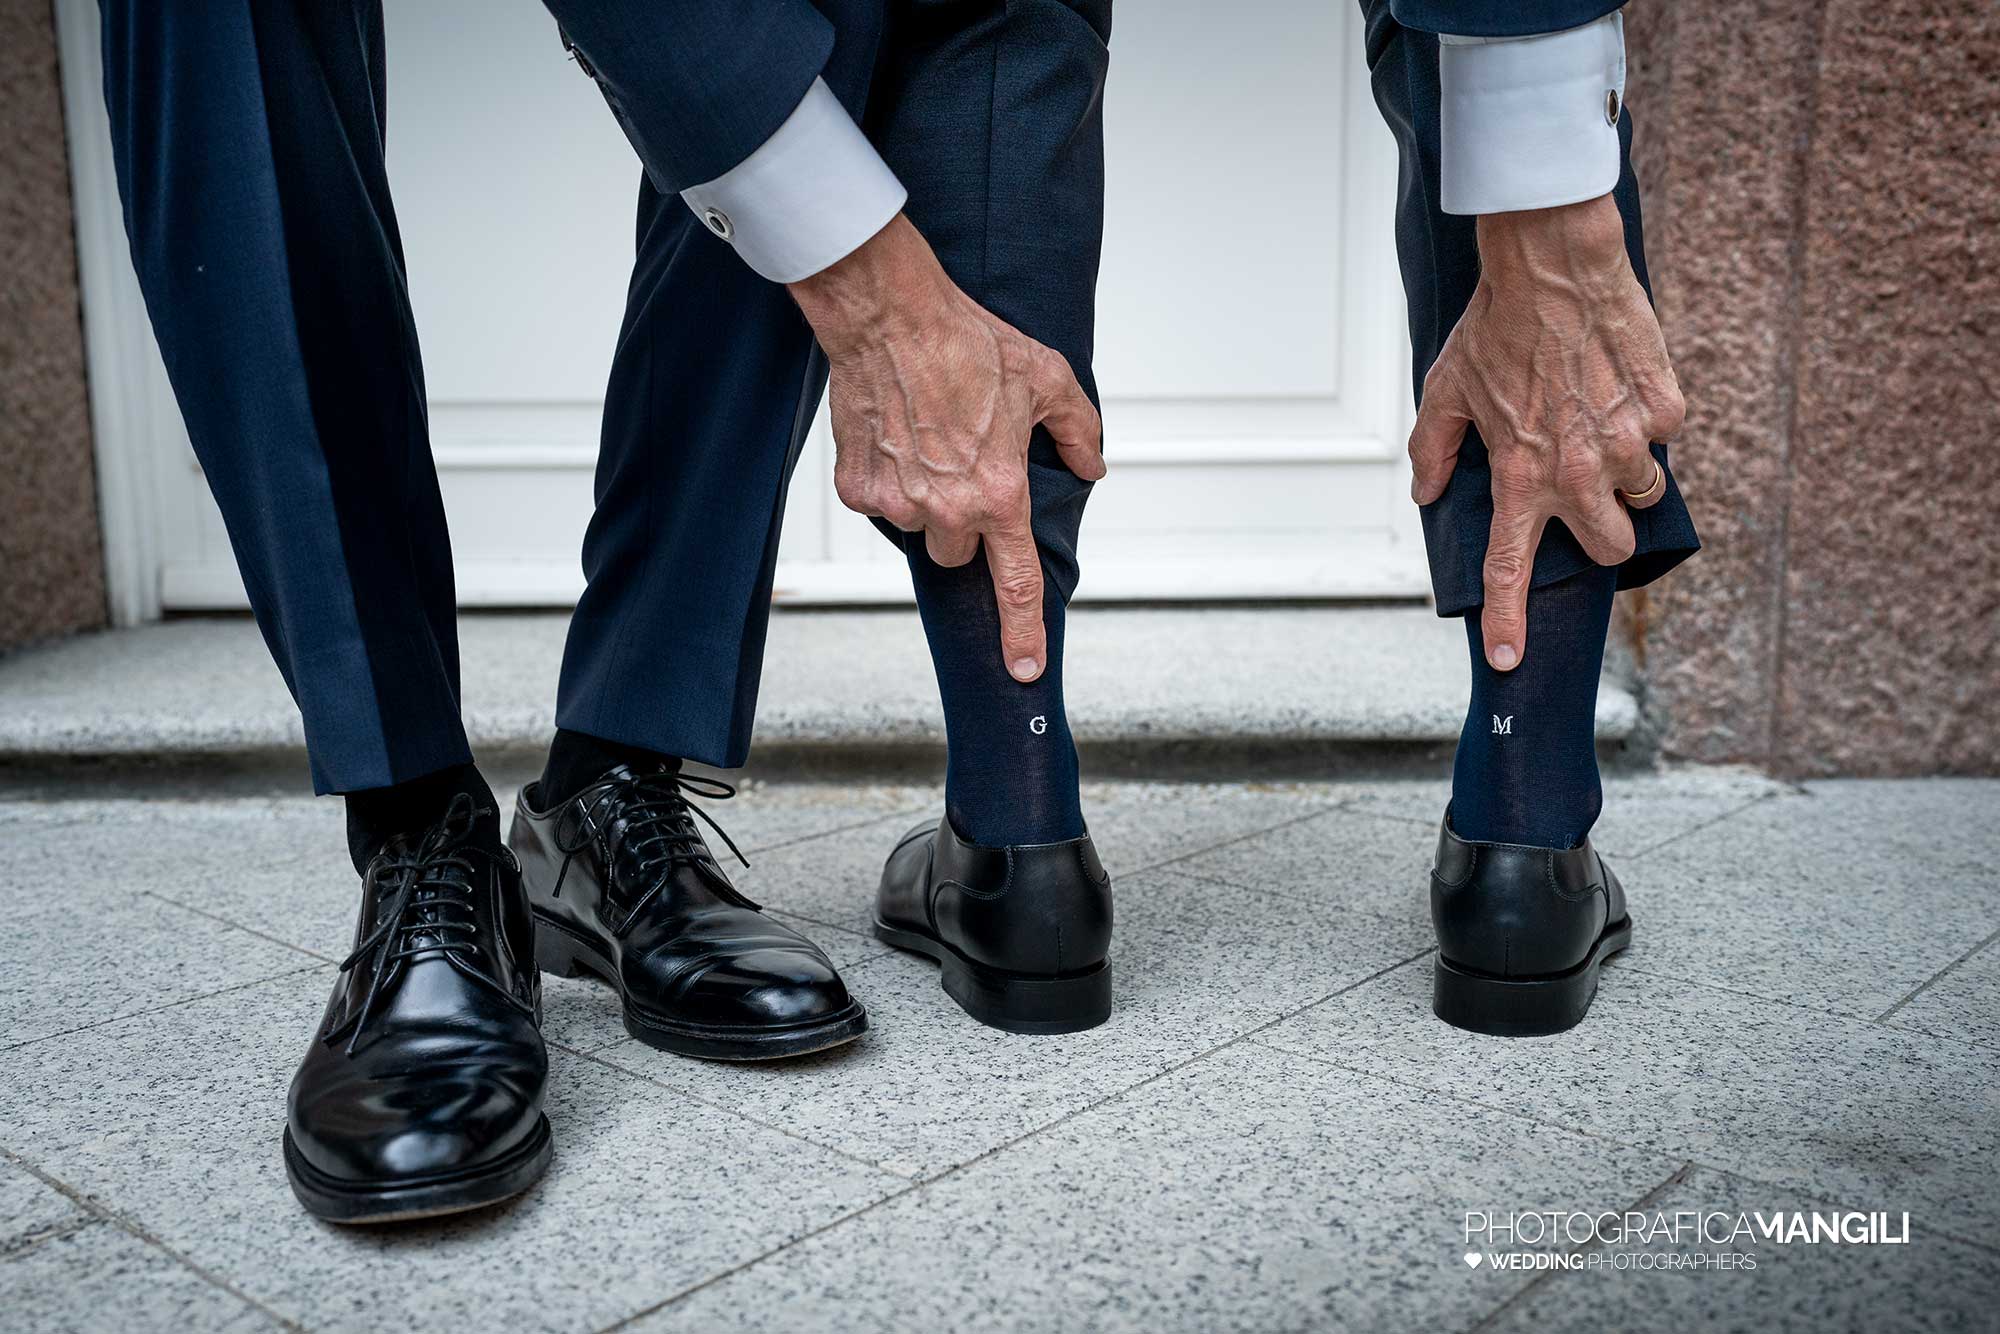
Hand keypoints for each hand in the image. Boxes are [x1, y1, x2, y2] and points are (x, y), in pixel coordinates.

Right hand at [789, 215, 1104, 682]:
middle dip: (965, 522)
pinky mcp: (858, 488)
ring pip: (919, 528)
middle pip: (959, 553)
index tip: (1025, 669)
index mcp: (1000, 493)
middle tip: (964, 466)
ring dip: (925, 500)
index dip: (1023, 632)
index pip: (1017, 582)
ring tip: (928, 439)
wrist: (890, 318)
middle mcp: (948, 509)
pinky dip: (887, 478)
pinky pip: (878, 504)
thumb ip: (1077, 431)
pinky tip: (896, 434)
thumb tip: (1090, 466)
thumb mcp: (1047, 378)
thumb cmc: (968, 342)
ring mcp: (898, 502)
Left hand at [1408, 194, 1684, 670]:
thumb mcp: (1445, 390)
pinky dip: (1643, 419)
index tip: (1510, 660)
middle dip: (1601, 533)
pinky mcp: (1664, 409)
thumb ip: (1433, 451)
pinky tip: (1615, 382)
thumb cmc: (1496, 328)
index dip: (1509, 621)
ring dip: (1624, 476)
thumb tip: (1426, 493)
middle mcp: (1576, 472)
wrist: (1555, 266)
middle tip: (1583, 494)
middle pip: (1609, 549)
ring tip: (1596, 424)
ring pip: (1641, 495)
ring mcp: (1626, 442)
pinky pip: (1662, 435)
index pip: (1510, 568)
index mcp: (1519, 477)